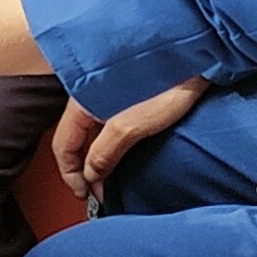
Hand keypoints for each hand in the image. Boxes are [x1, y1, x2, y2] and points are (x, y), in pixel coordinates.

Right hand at [55, 77, 207, 201]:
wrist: (195, 61)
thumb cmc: (165, 84)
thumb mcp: (130, 127)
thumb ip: (103, 154)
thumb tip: (91, 176)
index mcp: (81, 102)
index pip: (62, 145)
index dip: (71, 175)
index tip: (86, 195)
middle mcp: (88, 98)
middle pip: (75, 141)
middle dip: (85, 171)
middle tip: (101, 193)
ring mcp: (106, 97)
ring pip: (92, 135)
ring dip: (99, 159)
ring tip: (114, 180)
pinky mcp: (125, 97)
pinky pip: (108, 127)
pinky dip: (111, 146)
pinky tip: (123, 158)